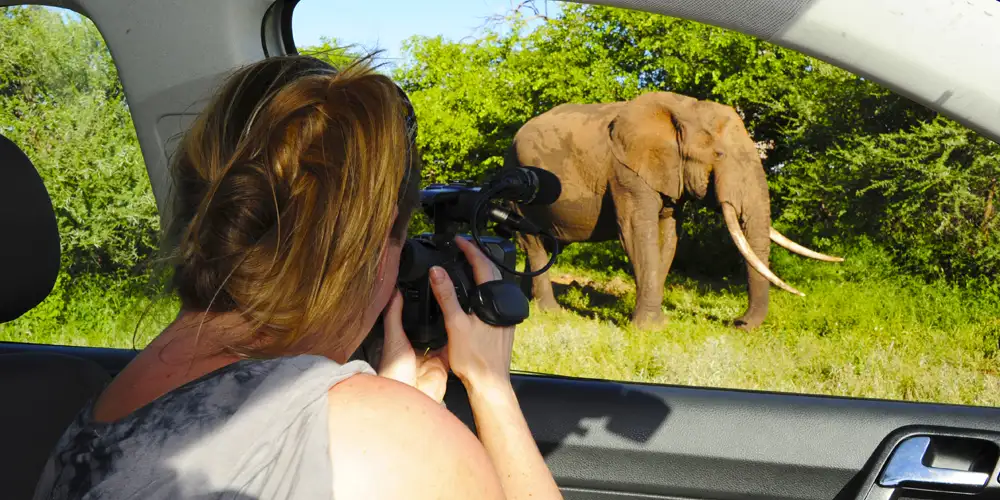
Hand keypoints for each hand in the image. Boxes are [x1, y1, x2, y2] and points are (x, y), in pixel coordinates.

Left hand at [377, 290, 448, 402]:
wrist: (409, 396)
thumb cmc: (394, 370)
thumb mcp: (393, 337)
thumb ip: (394, 315)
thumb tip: (393, 292)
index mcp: (400, 340)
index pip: (411, 319)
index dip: (419, 308)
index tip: (428, 291)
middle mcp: (416, 348)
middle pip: (428, 328)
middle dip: (437, 316)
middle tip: (448, 297)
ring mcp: (429, 357)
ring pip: (441, 338)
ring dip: (449, 327)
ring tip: (458, 307)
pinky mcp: (442, 366)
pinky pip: (452, 351)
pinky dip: (458, 343)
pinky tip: (464, 329)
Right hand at [429, 237, 514, 391]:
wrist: (490, 382)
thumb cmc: (475, 359)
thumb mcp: (455, 324)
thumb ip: (446, 296)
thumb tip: (438, 272)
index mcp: (493, 299)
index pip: (482, 264)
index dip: (469, 249)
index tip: (458, 240)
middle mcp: (503, 303)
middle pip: (491, 271)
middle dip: (476, 256)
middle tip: (462, 248)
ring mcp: (505, 313)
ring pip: (494, 283)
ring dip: (481, 271)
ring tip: (466, 265)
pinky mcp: (504, 322)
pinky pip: (494, 296)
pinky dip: (483, 287)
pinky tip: (474, 292)